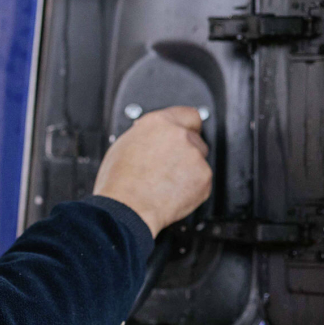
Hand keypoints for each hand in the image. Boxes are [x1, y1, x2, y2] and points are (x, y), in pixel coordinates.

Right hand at [93, 106, 212, 236]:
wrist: (127, 209)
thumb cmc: (119, 183)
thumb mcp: (123, 146)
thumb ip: (146, 136)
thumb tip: (153, 137)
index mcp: (159, 123)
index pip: (188, 114)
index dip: (185, 125)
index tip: (185, 132)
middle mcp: (180, 135)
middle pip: (194, 138)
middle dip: (184, 151)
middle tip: (168, 165)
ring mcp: (195, 157)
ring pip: (198, 160)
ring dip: (188, 169)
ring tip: (164, 182)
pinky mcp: (204, 178)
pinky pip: (201, 181)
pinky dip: (191, 187)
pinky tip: (171, 192)